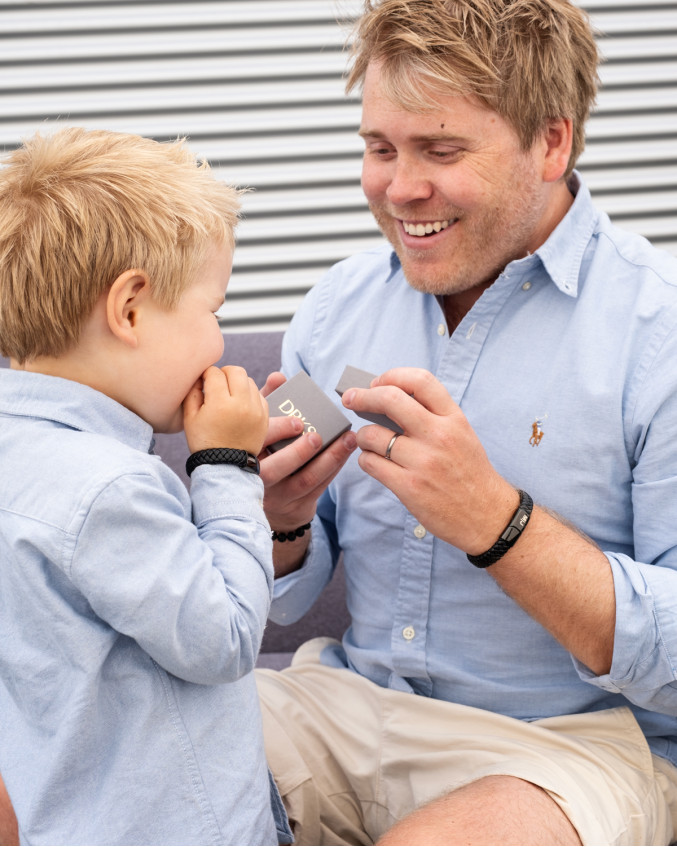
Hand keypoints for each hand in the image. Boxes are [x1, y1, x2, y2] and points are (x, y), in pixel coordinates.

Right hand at [183, 365, 268, 454]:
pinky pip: (259, 395)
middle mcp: (241, 404)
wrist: (225, 466)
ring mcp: (256, 410)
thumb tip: (200, 376)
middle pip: (236, 371)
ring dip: (238, 382)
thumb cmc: (204, 442)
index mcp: (220, 403)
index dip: (206, 374)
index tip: (204, 381)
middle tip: (217, 382)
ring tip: (228, 393)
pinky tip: (239, 403)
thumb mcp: (190, 418)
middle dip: (224, 373)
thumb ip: (193, 392)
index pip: (215, 373)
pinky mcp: (264, 417)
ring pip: (249, 381)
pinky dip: (249, 394)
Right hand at [259, 371, 356, 531]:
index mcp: (243, 458)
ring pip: (305, 480)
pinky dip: (334, 468)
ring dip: (330, 459)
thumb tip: (278, 376)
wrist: (267, 500)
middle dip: (299, 452)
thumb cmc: (262, 452)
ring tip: (348, 439)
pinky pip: (319, 487)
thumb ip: (266, 403)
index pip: (255, 444)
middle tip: (318, 435)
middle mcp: (258, 480)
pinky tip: (347, 451)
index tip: (297, 422)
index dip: (274, 432)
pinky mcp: (298, 506)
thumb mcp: (258, 429)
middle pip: (277, 469)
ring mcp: (279, 496)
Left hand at [341, 367, 516, 552]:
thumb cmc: (470, 473)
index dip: (392, 376)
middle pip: (390, 400)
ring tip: (368, 442)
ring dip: (362, 436)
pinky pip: (370, 463)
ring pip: (372, 434)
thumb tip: (389, 399)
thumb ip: (433, 416)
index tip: (377, 383)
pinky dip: (366, 460)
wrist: (487, 516)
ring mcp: (423, 462)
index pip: (420, 381)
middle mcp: (438, 436)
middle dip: (362, 396)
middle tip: (350, 398)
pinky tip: (374, 461)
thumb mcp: (462, 434)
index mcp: (454, 419)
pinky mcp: (409, 487)